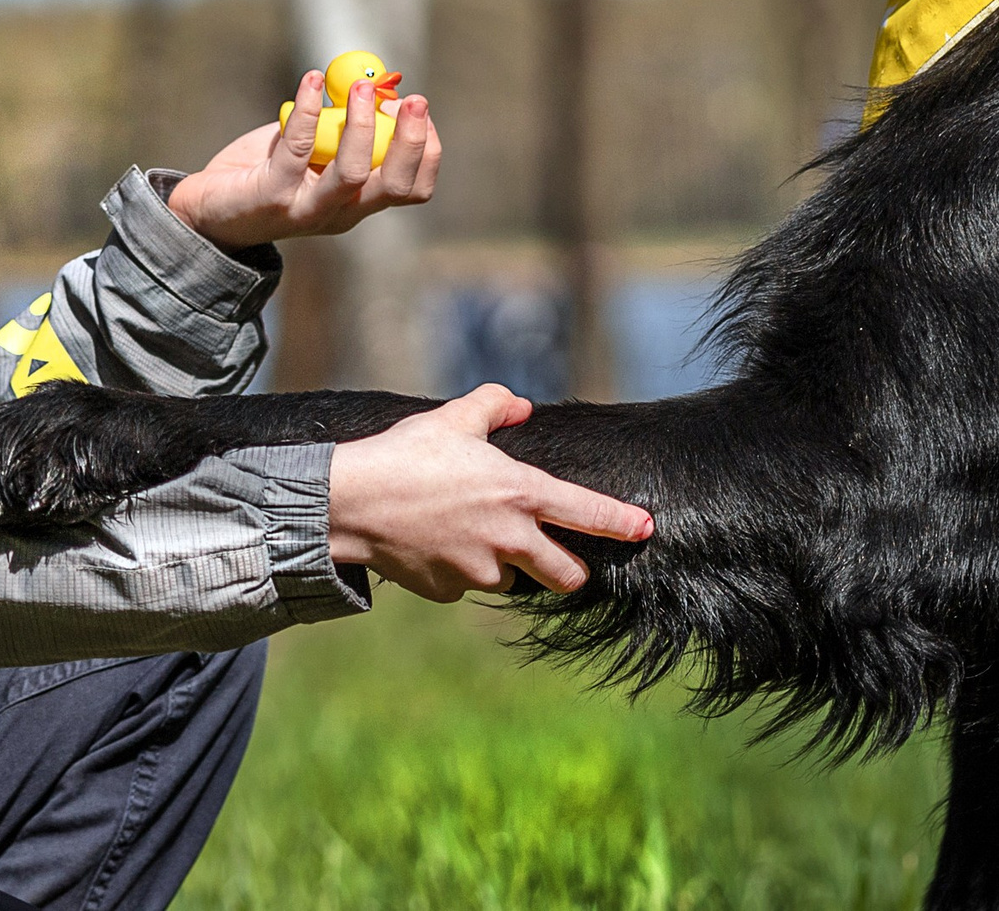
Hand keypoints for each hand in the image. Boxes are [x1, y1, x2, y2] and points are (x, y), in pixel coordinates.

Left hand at [166, 70, 440, 247]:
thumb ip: (338, 124)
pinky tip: (310, 82)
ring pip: (353, 174)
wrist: (205, 209)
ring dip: (363, 125)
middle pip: (395, 186)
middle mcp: (341, 212)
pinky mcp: (273, 196)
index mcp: (358, 202)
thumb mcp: (311, 146)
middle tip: (414, 100)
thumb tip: (371, 83)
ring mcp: (308, 209)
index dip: (426, 150)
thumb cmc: (263, 169)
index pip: (413, 188)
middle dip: (412, 141)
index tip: (419, 110)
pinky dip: (309, 110)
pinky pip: (298, 148)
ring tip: (360, 88)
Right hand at [325, 384, 653, 600]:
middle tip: (556, 556)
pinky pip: (468, 585)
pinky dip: (461, 571)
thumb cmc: (406, 455)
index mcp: (520, 494)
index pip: (588, 514)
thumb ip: (494, 406)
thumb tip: (520, 405)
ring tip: (470, 534)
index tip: (645, 529)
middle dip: (569, 569)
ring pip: (513, 580)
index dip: (623, 523)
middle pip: (568, 576)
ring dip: (505, 565)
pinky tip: (436, 545)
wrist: (352, 502)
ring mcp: (481, 572)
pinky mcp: (451, 592)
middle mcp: (510, 540)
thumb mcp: (453, 418)